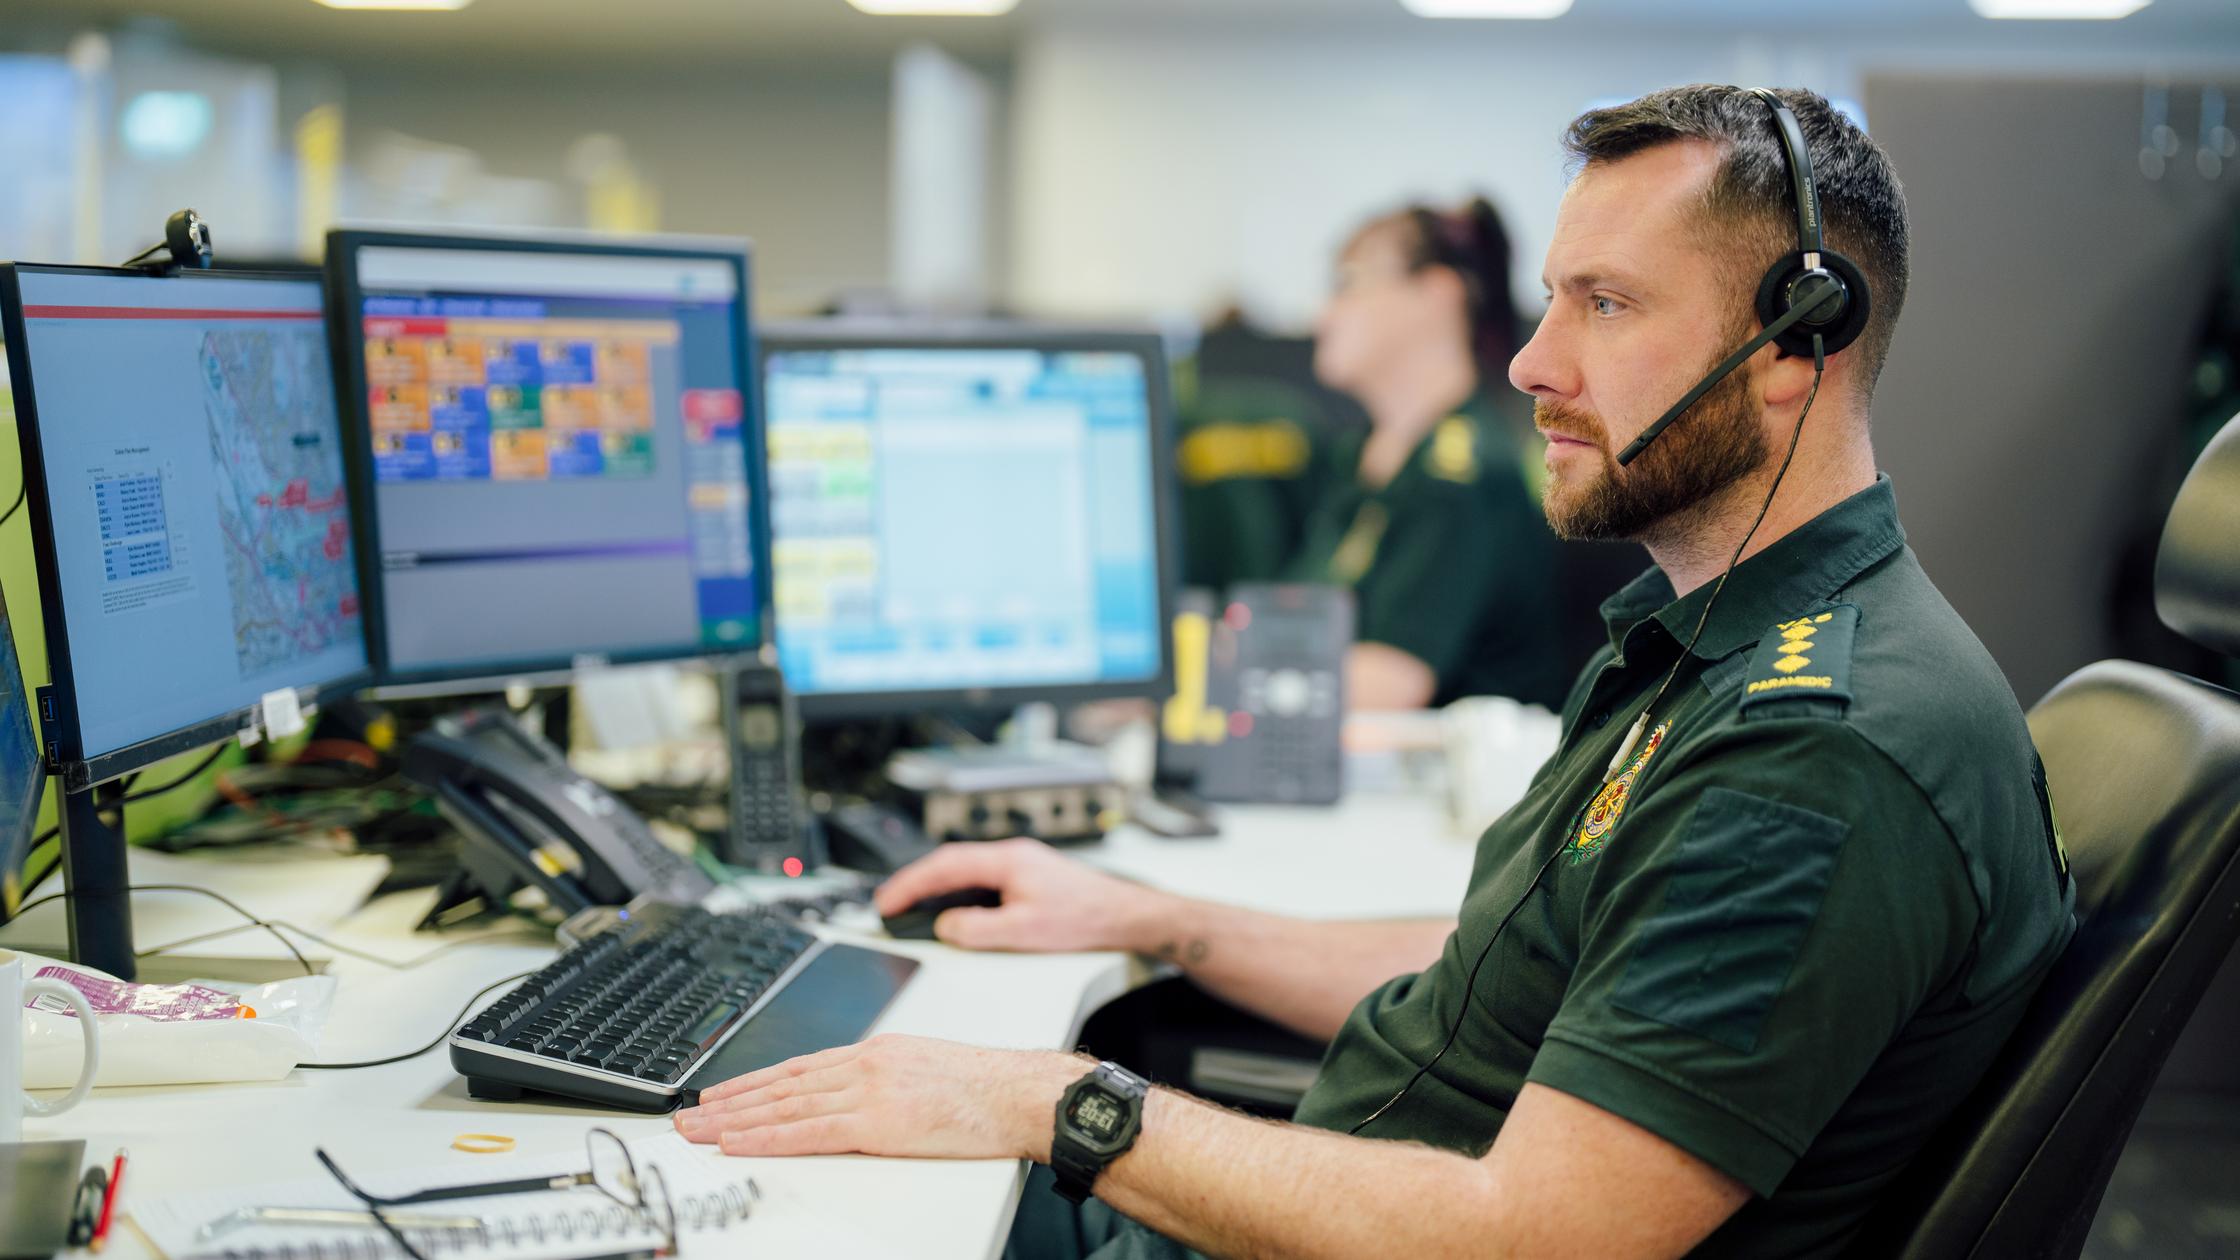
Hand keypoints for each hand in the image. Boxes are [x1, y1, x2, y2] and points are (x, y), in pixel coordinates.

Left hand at [673, 1034, 1084, 1160]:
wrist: (1020, 1093)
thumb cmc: (986, 1088)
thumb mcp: (925, 1068)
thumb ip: (885, 1079)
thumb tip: (858, 1099)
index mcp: (876, 1051)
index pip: (797, 1067)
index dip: (752, 1082)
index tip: (719, 1095)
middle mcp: (864, 1063)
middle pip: (780, 1084)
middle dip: (728, 1101)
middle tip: (687, 1115)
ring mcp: (868, 1090)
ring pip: (783, 1106)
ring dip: (733, 1120)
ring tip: (697, 1131)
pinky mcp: (878, 1120)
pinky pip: (809, 1131)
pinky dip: (767, 1136)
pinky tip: (738, 1141)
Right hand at [871, 838, 1172, 953]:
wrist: (1123, 916)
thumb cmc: (1083, 918)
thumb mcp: (1022, 931)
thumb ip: (977, 929)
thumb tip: (946, 926)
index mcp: (1006, 859)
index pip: (943, 865)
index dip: (909, 884)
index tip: (887, 902)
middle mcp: (1011, 854)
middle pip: (950, 862)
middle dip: (915, 883)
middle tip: (889, 905)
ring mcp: (1020, 863)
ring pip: (966, 869)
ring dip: (936, 886)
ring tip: (912, 908)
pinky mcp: (1028, 876)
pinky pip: (982, 878)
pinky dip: (958, 891)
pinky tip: (953, 909)